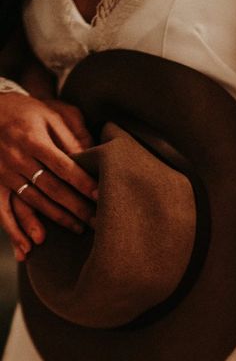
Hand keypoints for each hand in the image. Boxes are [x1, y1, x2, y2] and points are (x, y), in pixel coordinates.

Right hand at [0, 92, 96, 258]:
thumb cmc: (29, 111)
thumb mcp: (53, 114)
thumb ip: (73, 135)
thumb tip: (93, 156)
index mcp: (34, 140)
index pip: (63, 166)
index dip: (83, 182)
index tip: (100, 196)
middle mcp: (17, 159)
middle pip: (51, 188)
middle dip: (76, 207)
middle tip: (98, 221)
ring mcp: (3, 173)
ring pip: (31, 202)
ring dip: (54, 219)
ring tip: (78, 230)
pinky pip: (2, 211)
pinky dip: (14, 231)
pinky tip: (28, 249)